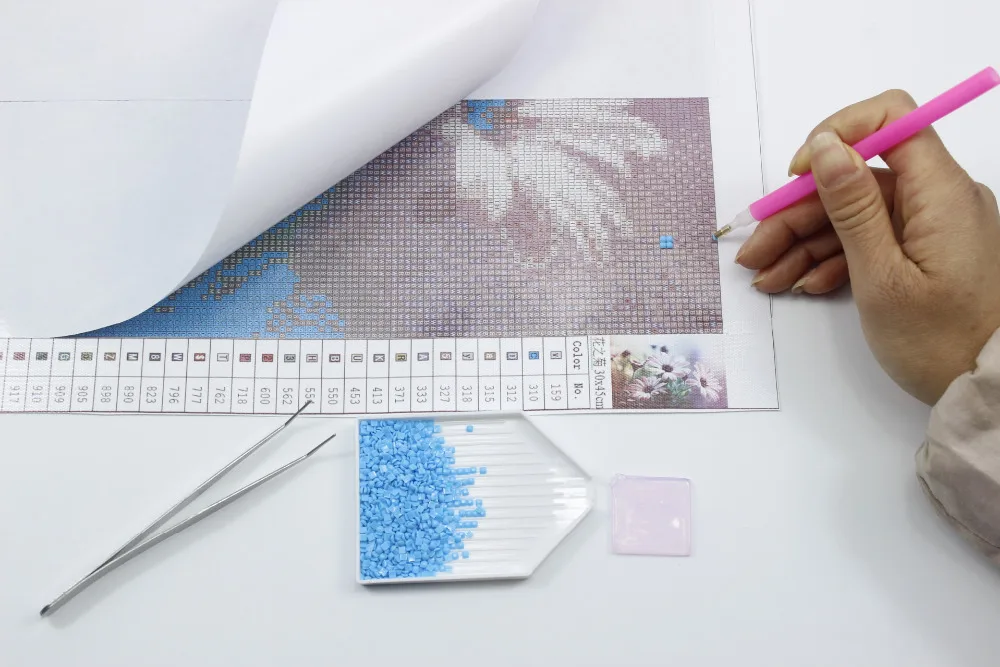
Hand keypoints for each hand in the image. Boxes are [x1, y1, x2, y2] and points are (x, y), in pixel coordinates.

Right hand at [735, 89, 999, 403]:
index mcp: (940, 192)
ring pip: (855, 213)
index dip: (837, 135)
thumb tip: (826, 144)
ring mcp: (929, 226)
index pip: (890, 118)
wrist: (985, 390)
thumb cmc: (940, 341)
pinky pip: (870, 239)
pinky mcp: (922, 251)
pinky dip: (833, 258)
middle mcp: (938, 198)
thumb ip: (851, 206)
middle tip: (756, 252)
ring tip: (768, 279)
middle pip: (857, 178)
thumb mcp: (882, 275)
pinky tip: (804, 283)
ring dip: (805, 243)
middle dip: (800, 212)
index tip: (798, 175)